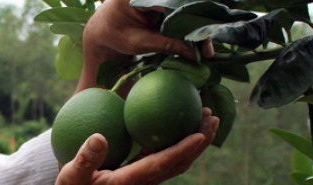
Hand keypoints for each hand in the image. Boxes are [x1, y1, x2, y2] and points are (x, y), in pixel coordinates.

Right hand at [50, 109, 218, 184]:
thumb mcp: (70, 178)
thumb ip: (84, 160)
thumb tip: (100, 136)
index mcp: (129, 183)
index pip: (162, 164)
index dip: (183, 149)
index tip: (201, 133)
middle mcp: (143, 184)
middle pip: (180, 163)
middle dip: (199, 141)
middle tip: (213, 116)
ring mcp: (144, 183)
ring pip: (177, 162)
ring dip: (194, 142)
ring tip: (205, 117)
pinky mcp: (140, 178)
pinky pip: (165, 160)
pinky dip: (178, 143)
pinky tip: (176, 124)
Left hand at [78, 0, 214, 90]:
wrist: (104, 27)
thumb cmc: (115, 35)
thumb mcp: (139, 43)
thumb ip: (166, 44)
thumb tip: (194, 52)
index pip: (172, 4)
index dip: (190, 22)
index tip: (203, 41)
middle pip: (182, 4)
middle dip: (198, 24)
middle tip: (208, 48)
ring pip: (185, 6)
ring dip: (196, 23)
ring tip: (206, 46)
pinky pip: (180, 7)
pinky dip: (189, 22)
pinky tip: (198, 38)